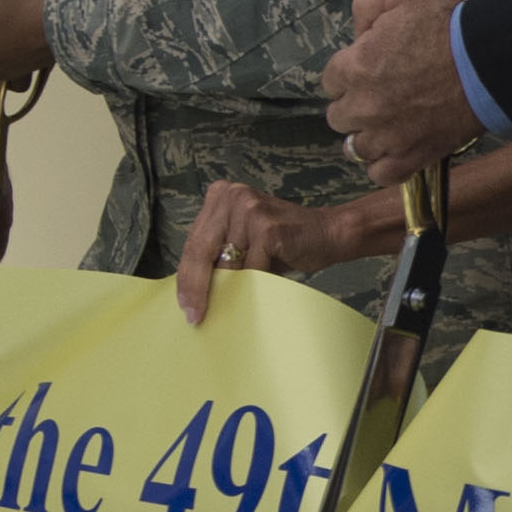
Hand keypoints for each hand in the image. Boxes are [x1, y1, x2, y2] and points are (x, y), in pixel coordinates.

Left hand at [175, 181, 373, 321]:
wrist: (327, 234)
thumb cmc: (282, 244)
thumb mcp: (243, 242)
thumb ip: (219, 253)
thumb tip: (192, 292)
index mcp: (220, 196)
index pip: (193, 241)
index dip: (185, 276)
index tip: (184, 305)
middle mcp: (232, 196)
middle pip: (201, 248)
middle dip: (195, 286)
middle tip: (193, 316)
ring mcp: (249, 208)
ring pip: (226, 262)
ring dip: (229, 288)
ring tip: (230, 307)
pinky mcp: (267, 226)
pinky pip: (251, 266)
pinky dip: (253, 283)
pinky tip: (260, 290)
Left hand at [323, 0, 476, 184]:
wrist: (488, 59)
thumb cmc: (447, 22)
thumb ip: (366, 6)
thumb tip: (357, 32)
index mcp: (355, 66)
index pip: (331, 79)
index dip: (350, 71)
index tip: (370, 67)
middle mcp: (363, 106)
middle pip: (338, 115)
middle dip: (355, 103)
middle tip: (381, 92)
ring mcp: (387, 136)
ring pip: (356, 147)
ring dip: (368, 134)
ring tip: (388, 123)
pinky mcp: (412, 156)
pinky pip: (381, 174)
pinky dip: (384, 164)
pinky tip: (394, 149)